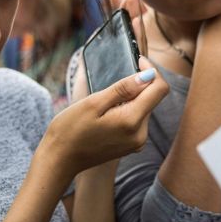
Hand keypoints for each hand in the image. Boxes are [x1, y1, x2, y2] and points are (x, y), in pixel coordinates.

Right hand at [42, 57, 168, 179]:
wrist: (60, 160)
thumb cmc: (71, 129)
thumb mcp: (94, 102)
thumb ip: (123, 88)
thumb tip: (148, 76)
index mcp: (132, 121)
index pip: (160, 89)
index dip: (151, 71)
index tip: (137, 61)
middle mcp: (140, 134)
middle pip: (153, 98)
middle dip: (139, 84)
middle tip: (114, 80)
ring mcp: (137, 142)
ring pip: (145, 108)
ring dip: (132, 98)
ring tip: (106, 100)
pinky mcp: (131, 145)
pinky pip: (137, 120)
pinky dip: (128, 110)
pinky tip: (108, 113)